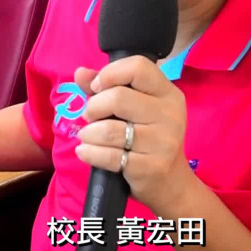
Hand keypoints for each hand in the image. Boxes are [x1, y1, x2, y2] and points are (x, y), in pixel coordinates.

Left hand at [73, 57, 191, 211]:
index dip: (110, 73)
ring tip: (87, 136)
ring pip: (109, 129)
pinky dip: (89, 153)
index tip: (97, 87)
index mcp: (167, 93)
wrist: (170, 183)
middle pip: (118, 97)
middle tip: (89, 117)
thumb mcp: (134, 109)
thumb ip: (107, 87)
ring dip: (88, 133)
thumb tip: (80, 73)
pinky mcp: (151, 167)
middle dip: (93, 107)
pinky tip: (85, 151)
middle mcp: (169, 115)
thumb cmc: (148, 138)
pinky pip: (108, 155)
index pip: (138, 67)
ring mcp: (163, 142)